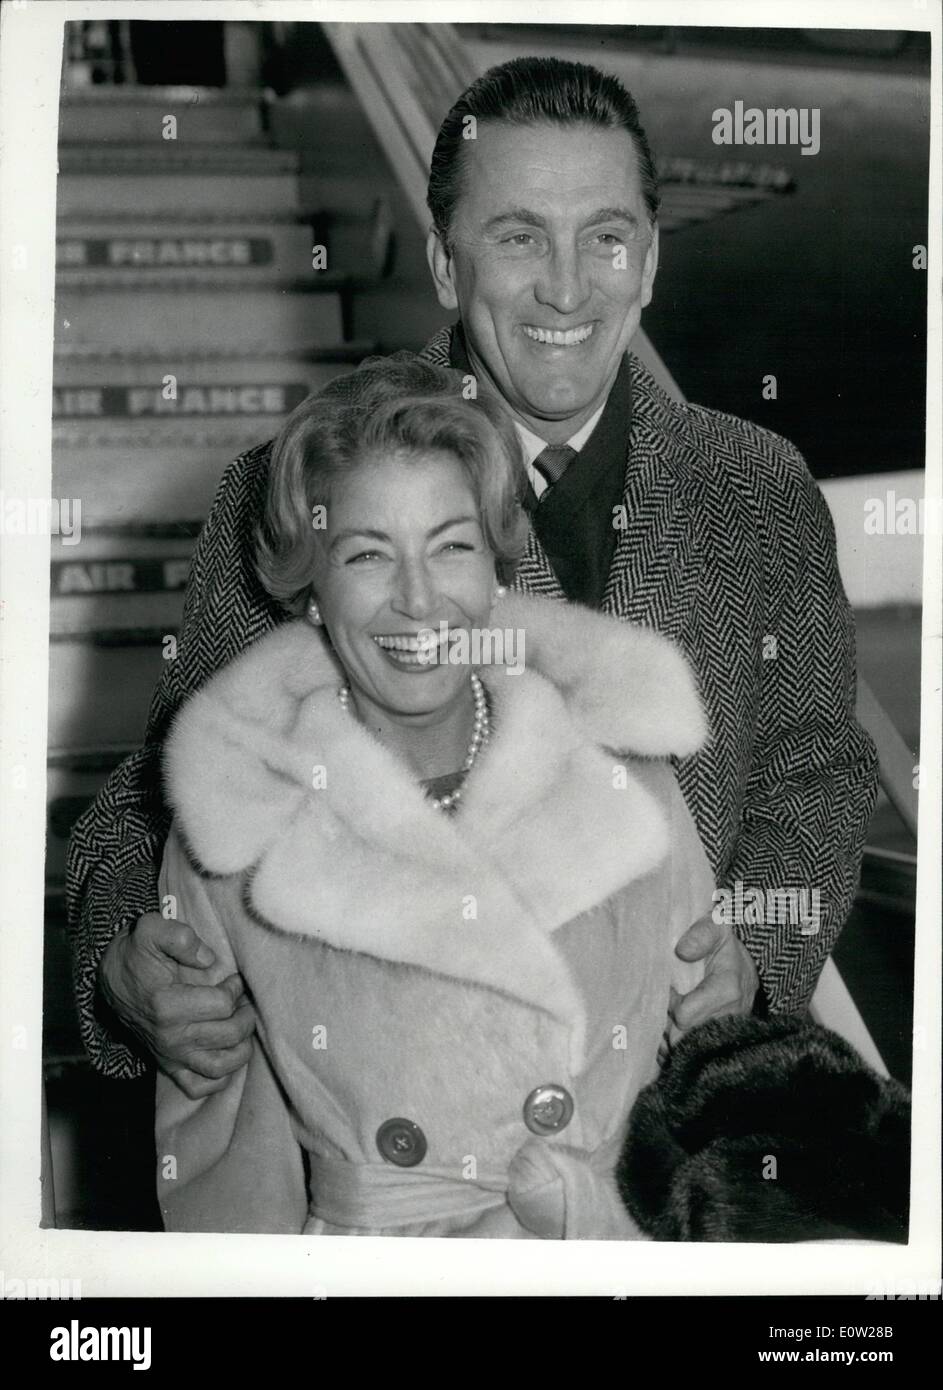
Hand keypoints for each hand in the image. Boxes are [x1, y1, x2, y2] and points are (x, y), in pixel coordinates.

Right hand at [99, 912, 255, 1098]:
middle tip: (244, 1000)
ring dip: (242, 1047)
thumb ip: (179, 937)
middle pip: (230, 1035)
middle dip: (246, 1014)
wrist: (113, 980)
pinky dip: (220, 1077)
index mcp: (167, 1005)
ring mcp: (170, 1056)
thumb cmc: (136, 955)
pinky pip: (200, 1087)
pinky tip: (226, 1052)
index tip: (232, 979)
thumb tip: (208, 960)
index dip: (235, 988)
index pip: (223, 1004)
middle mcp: (170, 1038)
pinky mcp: (169, 1067)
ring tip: (242, 1025)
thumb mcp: (151, 930)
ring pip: (221, 1067)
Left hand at [668, 913, 758, 1038]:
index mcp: (727, 989)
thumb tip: (682, 951)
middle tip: (665, 1003)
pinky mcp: (721, 1045)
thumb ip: (701, 933)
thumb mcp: (717, 927)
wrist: (744, 968)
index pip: (684, 1015)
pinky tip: (673, 1027)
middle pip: (682, 1038)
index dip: (670, 1003)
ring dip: (669, 1034)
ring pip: (684, 1049)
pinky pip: (690, 1056)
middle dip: (667, 1022)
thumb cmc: (724, 946)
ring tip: (668, 1013)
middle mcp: (729, 1017)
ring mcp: (727, 1035)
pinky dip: (676, 1046)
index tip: (670, 989)